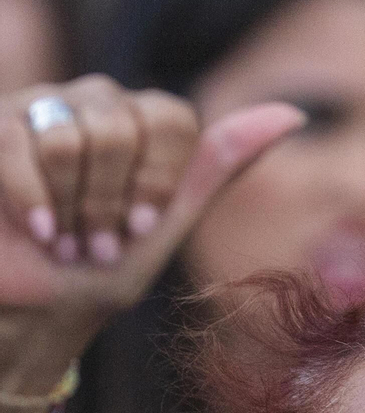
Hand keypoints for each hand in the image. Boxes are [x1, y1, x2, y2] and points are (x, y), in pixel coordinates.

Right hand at [0, 77, 303, 389]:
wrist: (34, 312)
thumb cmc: (103, 272)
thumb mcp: (170, 226)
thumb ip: (218, 167)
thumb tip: (290, 113)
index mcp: (149, 122)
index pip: (170, 117)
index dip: (156, 178)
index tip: (143, 227)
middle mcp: (98, 101)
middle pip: (118, 129)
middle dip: (108, 202)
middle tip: (98, 244)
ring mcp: (41, 105)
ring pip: (68, 138)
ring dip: (70, 207)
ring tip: (65, 240)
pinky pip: (14, 141)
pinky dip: (31, 197)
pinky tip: (38, 229)